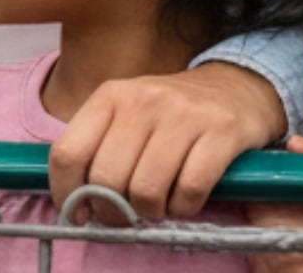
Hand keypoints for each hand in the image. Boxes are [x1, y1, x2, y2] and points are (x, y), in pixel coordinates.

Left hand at [49, 62, 288, 220]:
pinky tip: (184, 200)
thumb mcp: (126, 113)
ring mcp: (183, 114)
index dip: (66, 192)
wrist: (236, 87)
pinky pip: (190, 189)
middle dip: (112, 210)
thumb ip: (99, 148)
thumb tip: (77, 202)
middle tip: (125, 216)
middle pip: (107, 177)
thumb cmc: (171, 112)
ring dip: (151, 211)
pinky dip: (184, 207)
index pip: (68, 152)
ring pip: (147, 189)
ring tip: (159, 205)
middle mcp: (142, 100)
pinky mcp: (222, 131)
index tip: (78, 214)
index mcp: (110, 95)